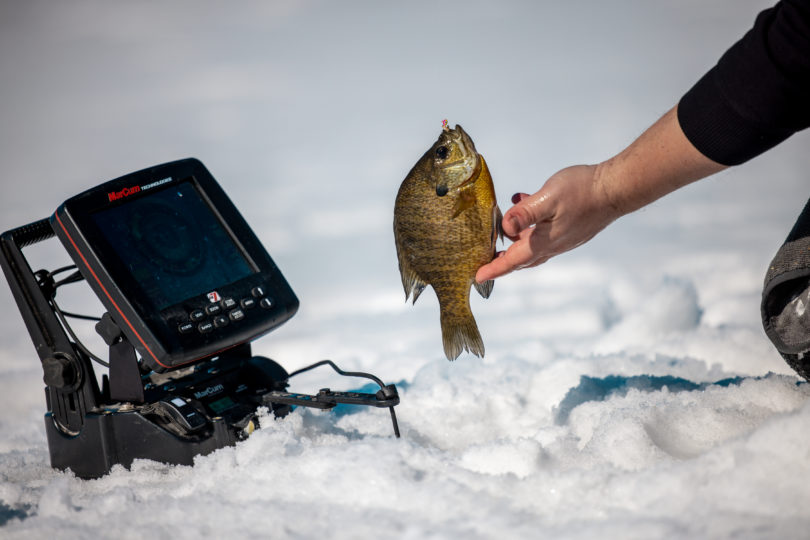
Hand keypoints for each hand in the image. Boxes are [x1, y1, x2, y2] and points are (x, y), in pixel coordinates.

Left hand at [475, 164, 619, 281]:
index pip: (512, 261)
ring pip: (533, 247)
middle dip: (503, 262)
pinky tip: (527, 205)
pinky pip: (545, 235)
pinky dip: (532, 227)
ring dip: (517, 242)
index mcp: (543, 242)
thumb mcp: (547, 198)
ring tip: (503, 228)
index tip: (477, 277)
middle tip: (487, 262)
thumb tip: (506, 227)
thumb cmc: (583, 191)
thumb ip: (525, 213)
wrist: (617, 189)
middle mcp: (554, 245)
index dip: (493, 269)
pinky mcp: (572, 229)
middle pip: (521, 259)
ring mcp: (565, 238)